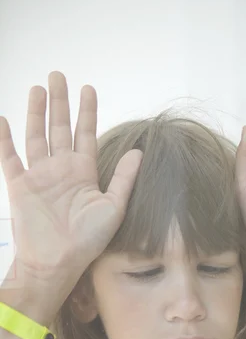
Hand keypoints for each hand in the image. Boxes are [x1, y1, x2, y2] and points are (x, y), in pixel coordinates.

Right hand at [0, 72, 141, 282]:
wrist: (58, 263)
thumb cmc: (88, 241)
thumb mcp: (114, 207)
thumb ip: (123, 178)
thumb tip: (139, 151)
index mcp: (84, 173)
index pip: (85, 134)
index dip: (87, 111)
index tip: (88, 88)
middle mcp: (61, 170)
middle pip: (60, 127)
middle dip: (60, 102)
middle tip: (58, 74)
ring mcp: (39, 176)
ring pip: (36, 135)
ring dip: (36, 112)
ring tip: (38, 88)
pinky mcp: (19, 185)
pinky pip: (9, 157)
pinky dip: (4, 139)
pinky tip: (3, 119)